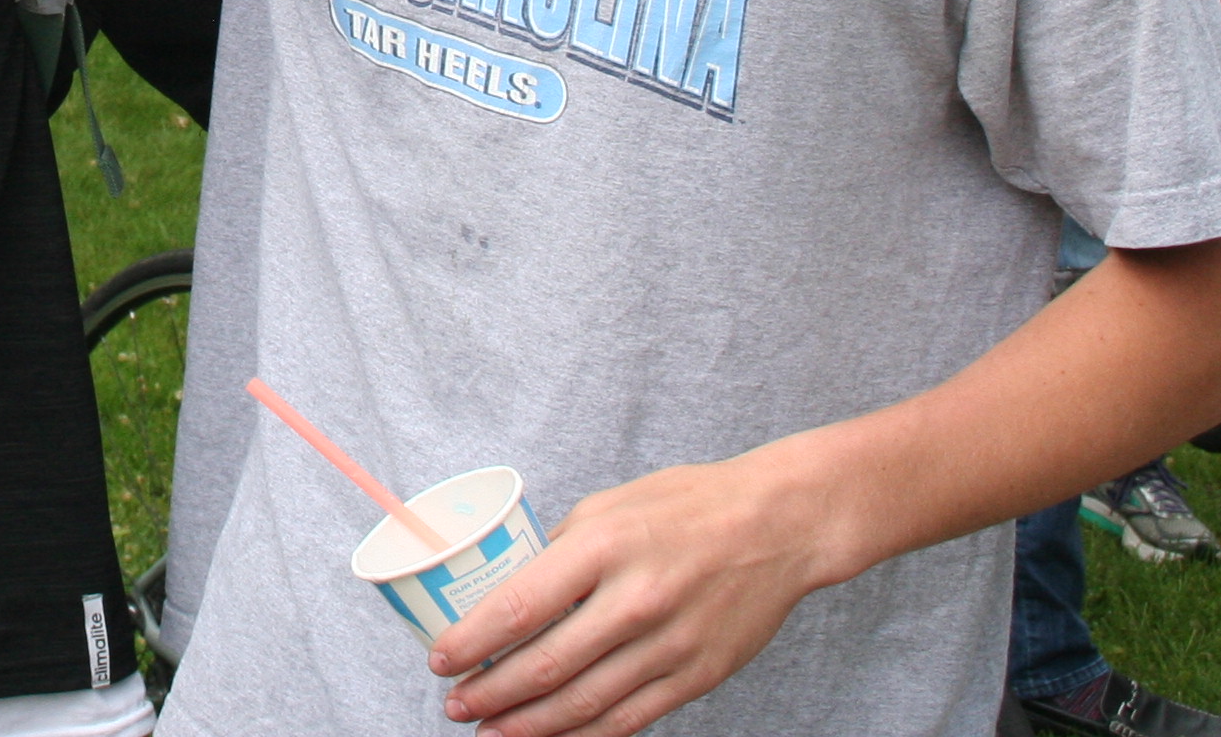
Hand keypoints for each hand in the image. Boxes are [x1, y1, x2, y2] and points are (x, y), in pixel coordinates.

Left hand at [430, 445, 840, 736]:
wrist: (781, 524)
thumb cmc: (687, 505)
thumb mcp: (610, 506)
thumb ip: (560, 551)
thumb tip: (507, 589)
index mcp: (605, 546)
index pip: (521, 604)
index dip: (473, 641)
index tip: (439, 660)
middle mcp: (637, 598)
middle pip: (547, 665)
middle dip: (491, 694)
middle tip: (454, 705)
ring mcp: (671, 643)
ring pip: (585, 702)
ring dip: (528, 726)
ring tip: (489, 732)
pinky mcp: (698, 675)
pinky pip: (630, 717)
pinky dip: (585, 735)